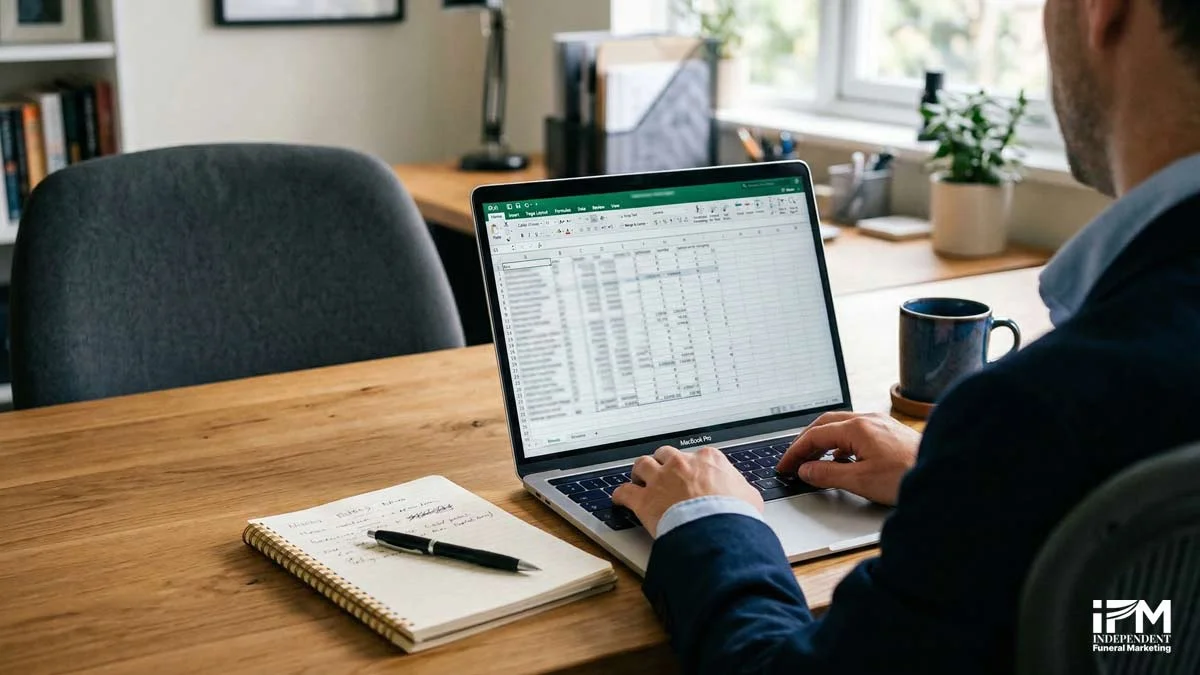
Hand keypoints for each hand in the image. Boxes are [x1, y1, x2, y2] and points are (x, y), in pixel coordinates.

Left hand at [612, 445, 763, 537]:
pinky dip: (621, 496)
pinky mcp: (645, 500)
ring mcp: (660, 480)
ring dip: (640, 472)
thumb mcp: (750, 497)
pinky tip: (620, 499)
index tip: (691, 474)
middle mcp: (681, 464)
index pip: (696, 456)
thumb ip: (742, 491)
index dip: (692, 467)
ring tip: (639, 479)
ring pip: (642, 465)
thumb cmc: (735, 515)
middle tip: (663, 474)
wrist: (717, 530)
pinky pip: (625, 492)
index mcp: (708, 459)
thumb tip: (745, 496)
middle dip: (664, 464)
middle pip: (665, 455)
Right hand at [776, 412, 919, 505]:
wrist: (946, 474)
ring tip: (814, 461)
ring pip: (842, 427)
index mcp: (857, 428)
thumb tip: (806, 470)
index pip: (815, 436)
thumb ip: (828, 474)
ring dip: (824, 442)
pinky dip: (841, 444)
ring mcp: (881, 424)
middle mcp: (868, 420)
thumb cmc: (908, 475)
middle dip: (806, 442)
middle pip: (825, 425)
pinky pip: (857, 432)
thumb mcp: (860, 480)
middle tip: (794, 460)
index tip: (786, 466)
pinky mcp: (890, 433)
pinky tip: (843, 459)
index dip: (796, 452)